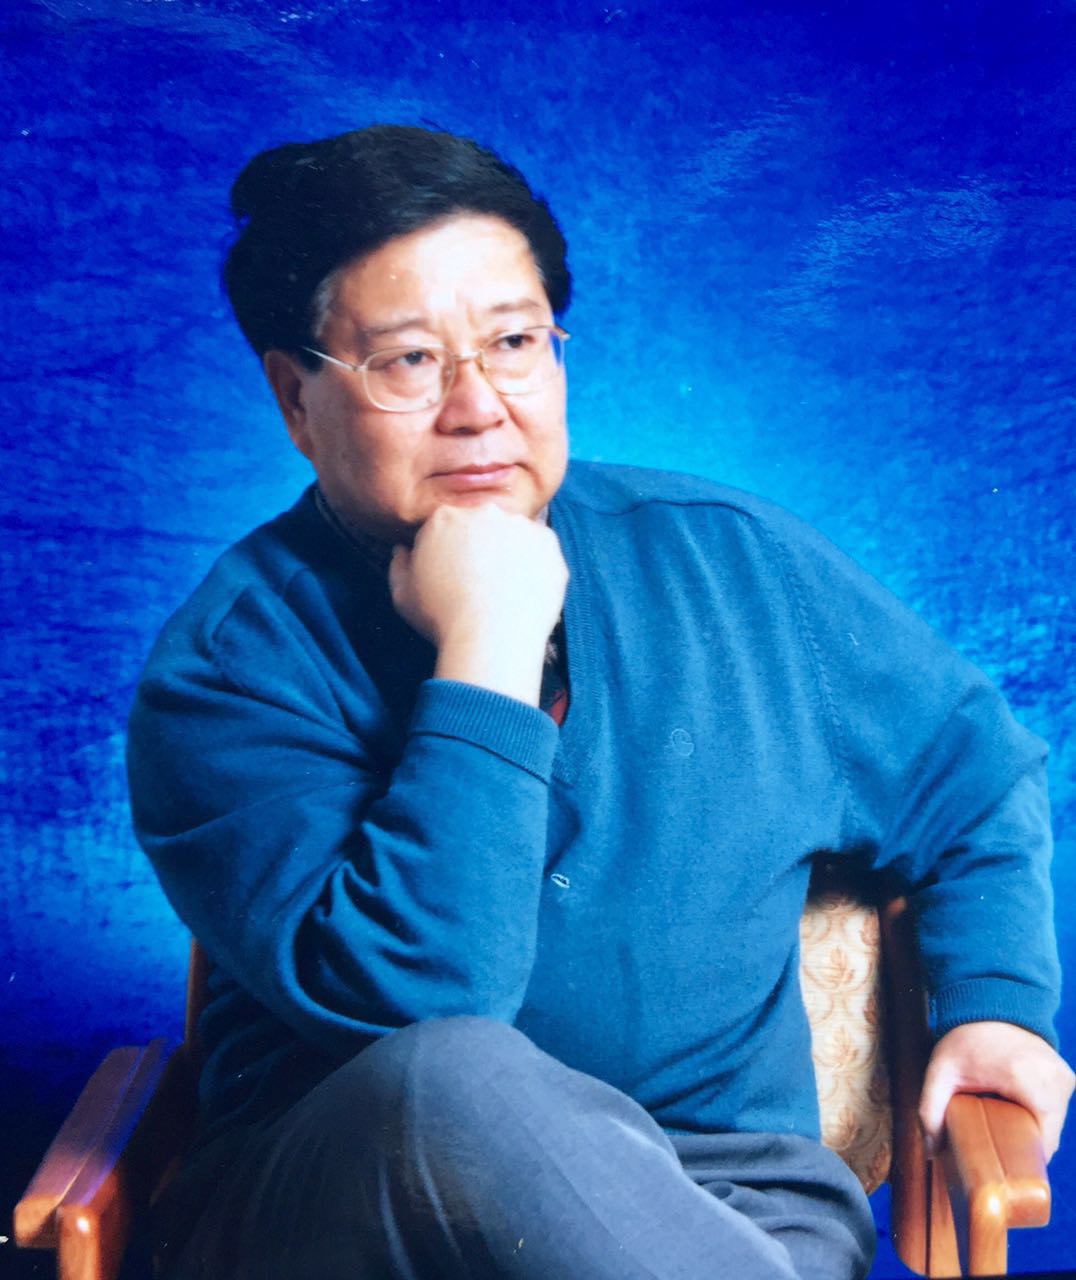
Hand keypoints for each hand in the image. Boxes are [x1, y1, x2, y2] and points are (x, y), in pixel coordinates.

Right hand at [389, 504, 567, 704]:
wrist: (490, 640)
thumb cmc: (441, 621)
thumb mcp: (402, 594)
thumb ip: (400, 564)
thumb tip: (404, 550)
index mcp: (443, 517)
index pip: (447, 525)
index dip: (450, 551)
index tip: (455, 574)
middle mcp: (483, 512)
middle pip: (482, 523)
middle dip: (482, 546)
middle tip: (483, 582)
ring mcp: (519, 524)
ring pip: (513, 534)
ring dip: (510, 553)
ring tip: (505, 590)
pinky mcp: (548, 542)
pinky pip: (540, 548)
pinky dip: (535, 564)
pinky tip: (524, 591)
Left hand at [919, 1021, 1074, 1160]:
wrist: (990, 1002)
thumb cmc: (966, 1038)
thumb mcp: (941, 1071)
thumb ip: (930, 1109)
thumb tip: (931, 1151)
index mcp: (1028, 1080)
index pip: (1041, 1140)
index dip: (1022, 1159)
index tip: (1002, 1166)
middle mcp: (1054, 1079)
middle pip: (1048, 1135)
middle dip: (1024, 1147)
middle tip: (998, 1150)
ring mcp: (1064, 1076)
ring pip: (1055, 1125)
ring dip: (1033, 1132)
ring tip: (1006, 1134)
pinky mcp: (1066, 1075)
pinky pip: (1058, 1109)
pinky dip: (1040, 1117)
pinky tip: (1017, 1118)